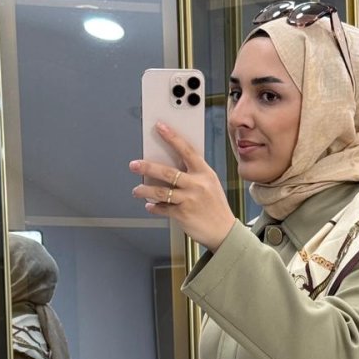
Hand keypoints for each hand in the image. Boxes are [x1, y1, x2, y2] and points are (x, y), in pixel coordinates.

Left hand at [131, 124, 236, 251]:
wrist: (224, 231)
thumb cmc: (215, 207)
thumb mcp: (210, 185)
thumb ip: (193, 175)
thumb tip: (168, 169)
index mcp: (205, 173)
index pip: (186, 150)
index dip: (172, 137)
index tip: (159, 127)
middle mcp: (197, 184)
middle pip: (167, 172)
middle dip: (147, 167)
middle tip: (134, 165)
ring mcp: (189, 199)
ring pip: (160, 192)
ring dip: (144, 190)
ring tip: (136, 190)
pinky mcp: (182, 214)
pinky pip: (163, 208)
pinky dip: (154, 207)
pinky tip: (149, 206)